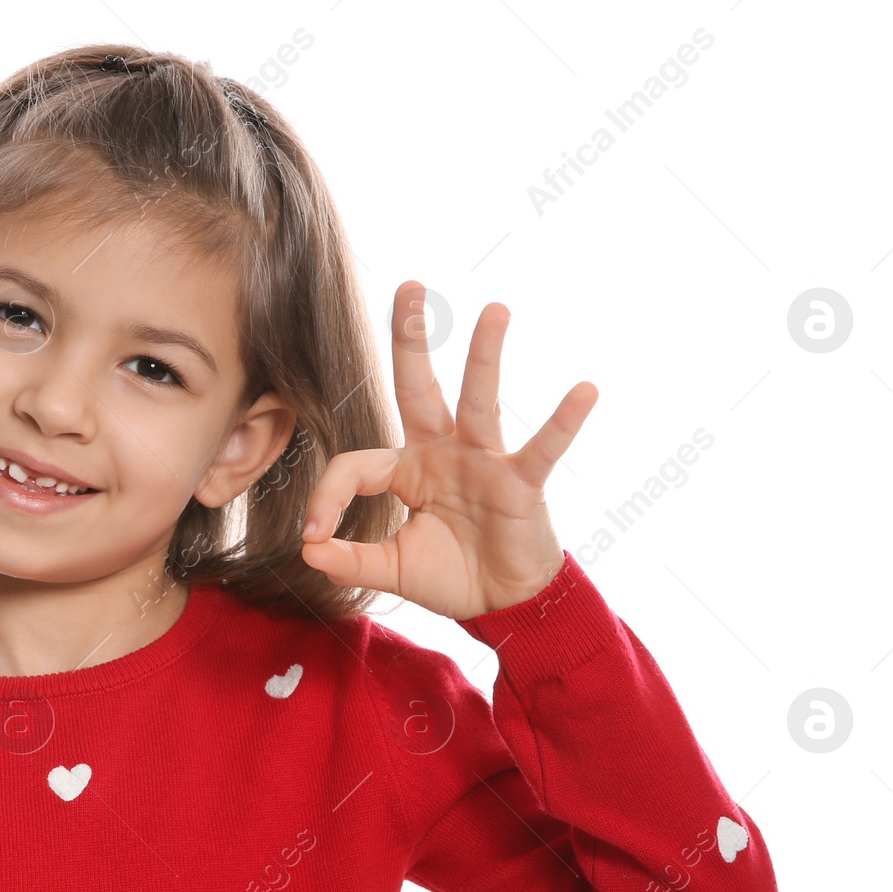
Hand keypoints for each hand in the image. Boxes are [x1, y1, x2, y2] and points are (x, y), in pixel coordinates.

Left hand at [300, 282, 597, 618]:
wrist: (503, 605)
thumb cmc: (451, 576)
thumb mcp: (391, 569)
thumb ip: (349, 559)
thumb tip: (308, 549)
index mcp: (407, 469)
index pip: (357, 464)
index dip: (328, 495)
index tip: (313, 533)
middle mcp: (442, 453)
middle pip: (419, 388)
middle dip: (411, 339)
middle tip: (409, 286)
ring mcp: (482, 462)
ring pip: (478, 400)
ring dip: (485, 355)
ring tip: (495, 310)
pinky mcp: (519, 482)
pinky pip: (541, 448)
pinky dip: (563, 422)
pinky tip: (585, 390)